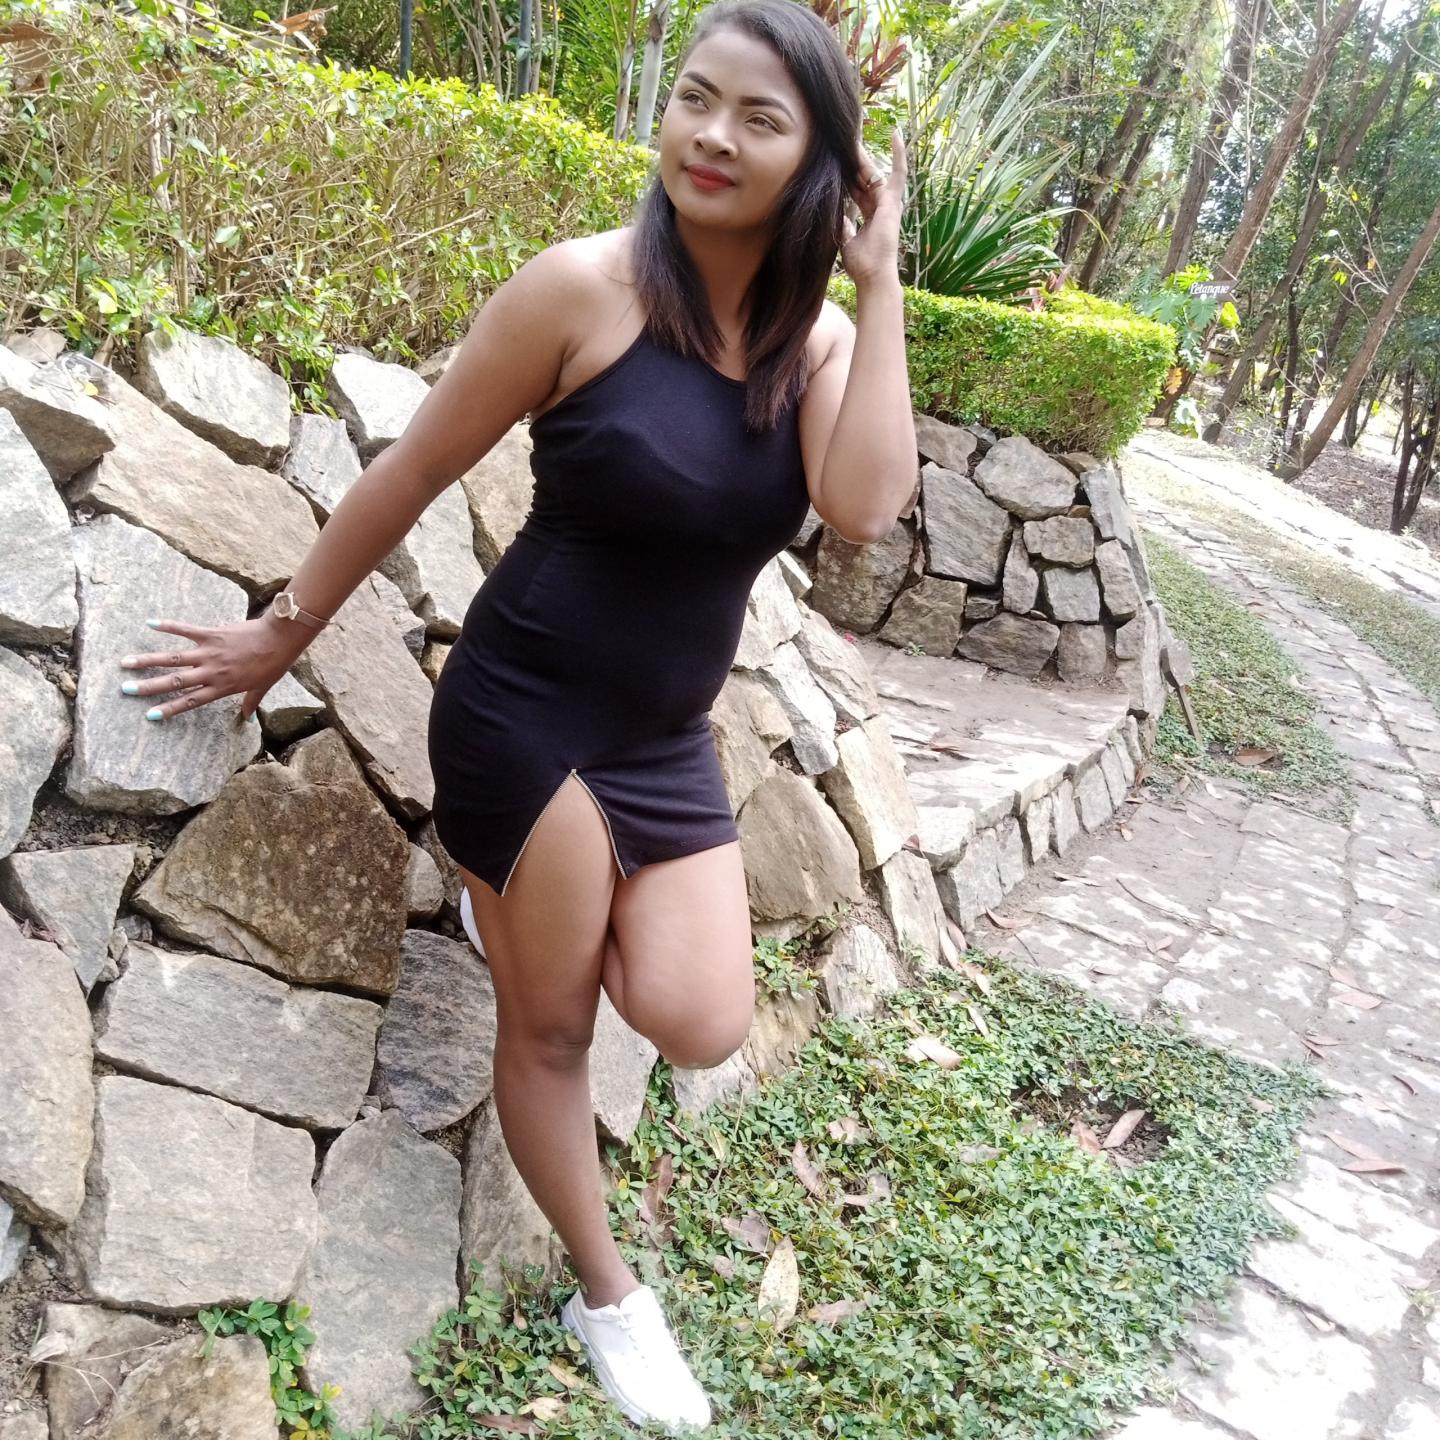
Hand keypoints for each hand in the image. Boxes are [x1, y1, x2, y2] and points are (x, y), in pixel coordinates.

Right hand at [117, 613, 313, 722]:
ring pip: (173, 658)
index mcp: (222, 687)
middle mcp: (211, 672)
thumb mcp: (262, 688)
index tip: (149, 715)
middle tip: (125, 689)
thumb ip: (251, 702)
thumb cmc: (273, 664)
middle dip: (149, 686)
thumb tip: (247, 718)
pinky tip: (150, 623)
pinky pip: (186, 630)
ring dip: (148, 660)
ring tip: (125, 662)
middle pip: (175, 682)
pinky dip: (168, 626)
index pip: (190, 701)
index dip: (169, 709)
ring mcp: (209, 652)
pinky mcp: (211, 633)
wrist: (280, 639)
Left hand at [840, 126, 905, 287]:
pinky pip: (899, 173)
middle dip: (855, 161)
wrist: (873, 275)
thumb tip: (840, 219)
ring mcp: (888, 203)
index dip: (849, 176)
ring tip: (854, 135)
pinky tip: (896, 134)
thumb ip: (845, 227)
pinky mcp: (893, 202)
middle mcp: (881, 206)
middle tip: (843, 142)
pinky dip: (899, 155)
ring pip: (875, 173)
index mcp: (870, 215)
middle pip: (865, 178)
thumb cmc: (862, 264)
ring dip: (864, 156)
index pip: (858, 189)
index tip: (839, 162)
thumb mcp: (847, 241)